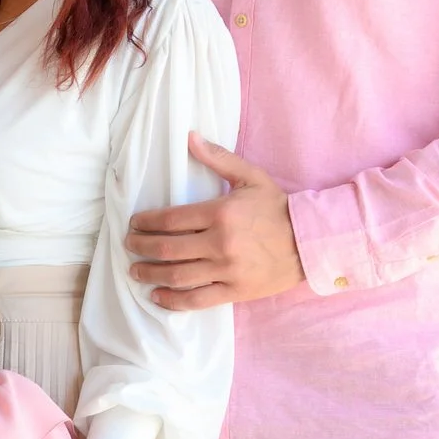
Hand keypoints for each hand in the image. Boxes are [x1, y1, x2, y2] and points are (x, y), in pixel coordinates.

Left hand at [125, 135, 302, 308]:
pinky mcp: (234, 291)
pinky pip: (197, 300)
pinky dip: (173, 301)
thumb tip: (190, 137)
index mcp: (220, 213)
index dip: (146, 222)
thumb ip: (218, 158)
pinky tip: (158, 296)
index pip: (170, 219)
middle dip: (140, 247)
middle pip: (166, 249)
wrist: (310, 241)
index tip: (134, 224)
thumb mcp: (251, 177)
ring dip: (150, 274)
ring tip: (135, 271)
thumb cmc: (277, 207)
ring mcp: (226, 270)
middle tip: (129, 246)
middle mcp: (219, 243)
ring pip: (177, 276)